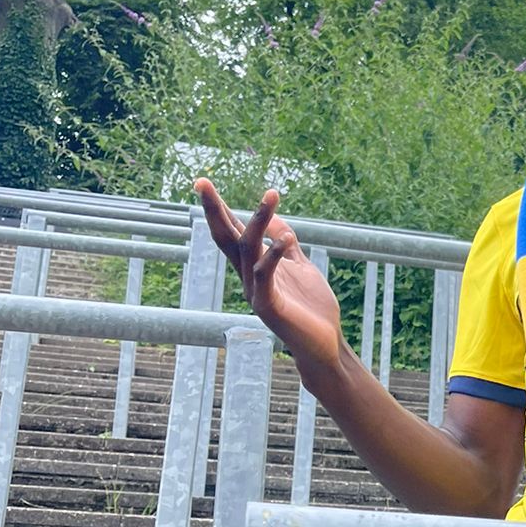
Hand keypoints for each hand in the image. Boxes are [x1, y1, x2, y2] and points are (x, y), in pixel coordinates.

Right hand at [193, 178, 344, 373]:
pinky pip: (266, 274)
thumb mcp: (300, 267)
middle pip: (226, 238)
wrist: (324, 345)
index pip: (231, 232)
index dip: (219, 208)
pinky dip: (274, 253)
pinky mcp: (268, 306)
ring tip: (271, 194)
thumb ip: (288, 245)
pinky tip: (284, 236)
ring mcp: (256, 291)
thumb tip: (276, 220)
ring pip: (249, 249)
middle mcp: (248, 277)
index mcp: (254, 267)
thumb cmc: (311, 309)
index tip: (202, 182)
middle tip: (202, 182)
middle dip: (215, 210)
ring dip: (259, 220)